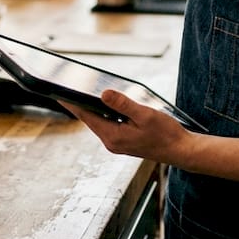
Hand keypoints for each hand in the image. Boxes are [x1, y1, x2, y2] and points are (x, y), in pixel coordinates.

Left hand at [61, 89, 192, 163]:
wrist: (181, 151)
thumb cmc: (166, 134)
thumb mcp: (144, 115)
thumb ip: (123, 105)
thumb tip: (103, 94)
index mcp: (113, 136)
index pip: (86, 116)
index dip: (71, 103)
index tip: (57, 91)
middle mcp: (111, 142)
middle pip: (90, 119)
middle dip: (79, 104)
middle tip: (67, 87)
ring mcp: (117, 143)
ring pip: (99, 122)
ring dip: (92, 108)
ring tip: (82, 92)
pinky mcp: (124, 141)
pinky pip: (108, 125)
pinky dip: (104, 113)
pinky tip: (105, 103)